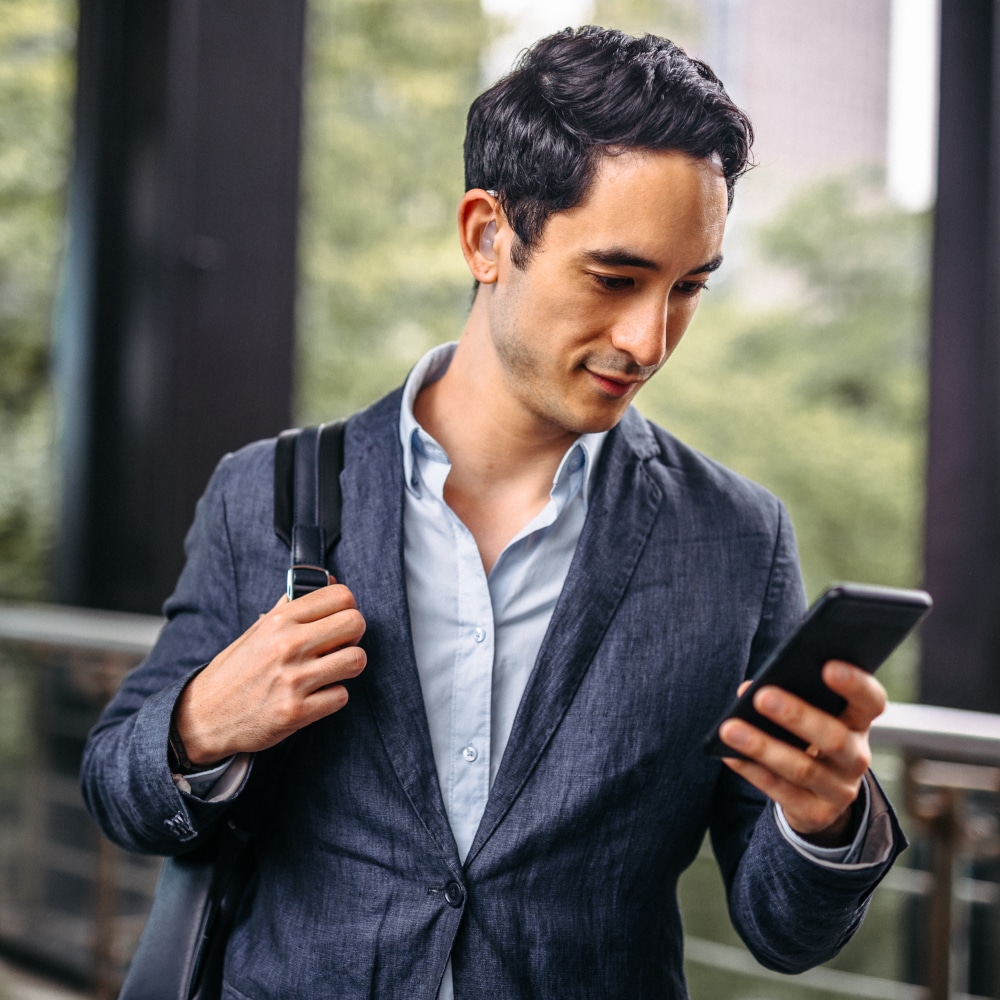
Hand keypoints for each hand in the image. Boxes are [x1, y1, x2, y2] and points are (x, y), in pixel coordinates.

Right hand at [173, 584, 366, 764]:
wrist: (204, 716)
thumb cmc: (234, 671)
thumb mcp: (257, 630)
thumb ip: (291, 606)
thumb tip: (327, 580)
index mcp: (279, 620)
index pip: (340, 595)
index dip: (347, 608)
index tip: (339, 619)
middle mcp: (288, 645)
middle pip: (356, 623)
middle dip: (353, 635)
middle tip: (338, 646)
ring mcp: (293, 679)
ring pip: (356, 660)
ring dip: (348, 667)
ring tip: (330, 670)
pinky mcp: (297, 711)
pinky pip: (342, 696)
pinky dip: (333, 697)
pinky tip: (315, 696)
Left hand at [718, 661, 885, 844]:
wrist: (819, 794)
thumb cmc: (807, 735)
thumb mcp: (809, 714)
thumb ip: (789, 695)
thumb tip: (748, 689)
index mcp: (859, 722)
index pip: (870, 701)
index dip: (855, 684)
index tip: (828, 666)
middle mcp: (857, 757)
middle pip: (833, 737)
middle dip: (796, 716)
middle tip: (762, 696)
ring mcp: (840, 789)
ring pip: (802, 768)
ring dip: (763, 746)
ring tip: (729, 728)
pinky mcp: (816, 813)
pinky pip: (780, 791)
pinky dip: (752, 771)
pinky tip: (728, 754)